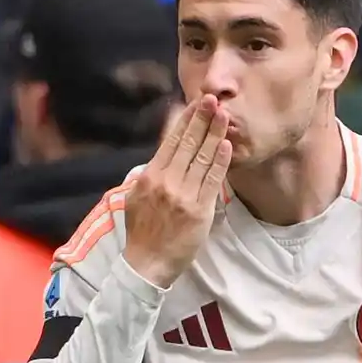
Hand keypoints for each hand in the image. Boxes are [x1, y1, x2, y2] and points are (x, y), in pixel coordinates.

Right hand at [122, 95, 231, 288]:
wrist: (147, 263)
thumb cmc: (142, 231)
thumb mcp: (135, 197)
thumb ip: (148, 174)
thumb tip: (160, 152)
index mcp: (150, 176)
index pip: (170, 141)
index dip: (184, 120)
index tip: (193, 103)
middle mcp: (166, 182)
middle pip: (187, 144)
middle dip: (201, 119)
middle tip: (212, 99)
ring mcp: (183, 195)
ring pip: (202, 158)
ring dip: (214, 134)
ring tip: (224, 115)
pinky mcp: (199, 210)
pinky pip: (212, 181)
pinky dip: (220, 161)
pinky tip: (226, 145)